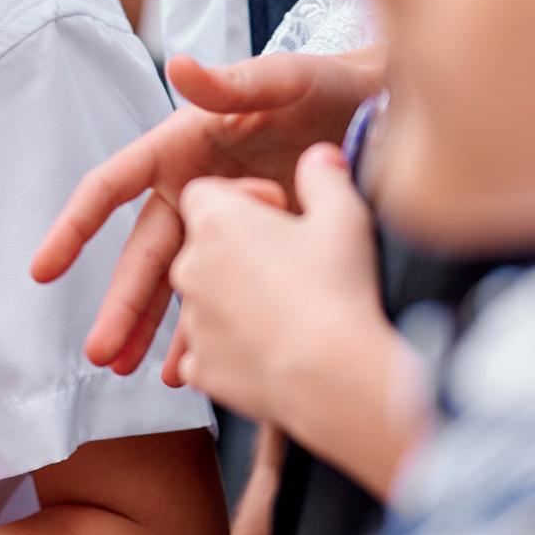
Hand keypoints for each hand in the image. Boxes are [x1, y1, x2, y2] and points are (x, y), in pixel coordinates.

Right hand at [32, 48, 382, 373]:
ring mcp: (223, 224)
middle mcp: (193, 189)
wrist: (385, 110)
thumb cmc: (329, 84)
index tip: (44, 268)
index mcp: (182, 147)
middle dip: (120, 304)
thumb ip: (233, 81)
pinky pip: (221, 295)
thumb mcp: (284, 78)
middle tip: (100, 351)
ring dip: (152, 328)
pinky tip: (188, 367)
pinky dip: (204, 330)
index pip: (113, 186)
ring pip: (176, 283)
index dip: (75, 227)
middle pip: (143, 254)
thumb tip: (180, 65)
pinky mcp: (257, 248)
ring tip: (129, 370)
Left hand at [167, 146, 425, 497]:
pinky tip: (272, 348)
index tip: (279, 212)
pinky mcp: (205, 366)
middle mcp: (191, 267)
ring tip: (288, 311)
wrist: (332, 375)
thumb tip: (320, 159)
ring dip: (237, 299)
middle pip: (204, 246)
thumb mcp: (343, 216)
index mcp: (215, 221)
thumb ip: (325, 177)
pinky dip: (234, 348)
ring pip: (207, 298)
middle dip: (240, 252)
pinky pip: (209, 350)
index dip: (243, 198)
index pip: (206, 193)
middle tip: (288, 263)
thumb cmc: (335, 294)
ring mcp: (194, 320)